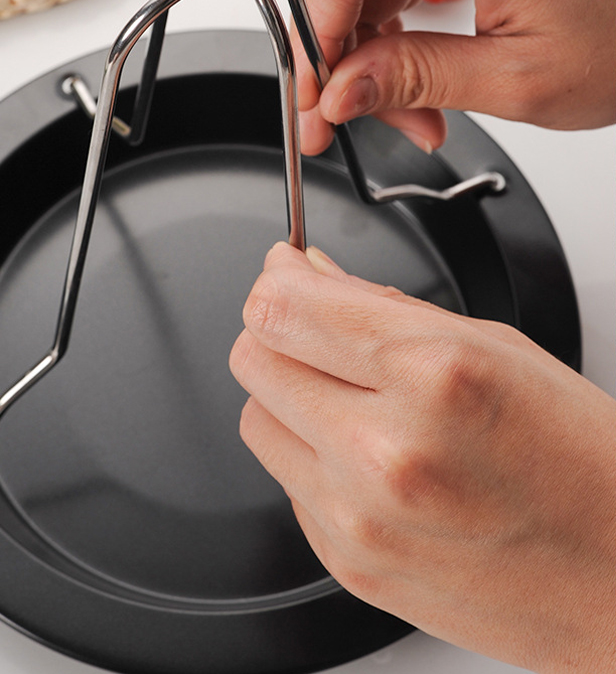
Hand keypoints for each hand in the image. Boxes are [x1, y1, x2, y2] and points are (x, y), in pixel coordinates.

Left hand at [230, 242, 615, 671]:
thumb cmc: (583, 460)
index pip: (283, 308)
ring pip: (255, 419)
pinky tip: (363, 454)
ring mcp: (358, 516)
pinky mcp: (347, 562)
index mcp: (431, 374)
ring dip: (286, 395)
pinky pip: (286, 480)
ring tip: (344, 396)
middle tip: (311, 328)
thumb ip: (382, 308)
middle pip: (252, 359)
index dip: (275, 279)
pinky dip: (309, 453)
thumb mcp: (495, 348)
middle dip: (274, 331)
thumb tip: (311, 277)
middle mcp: (383, 451)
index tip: (284, 272)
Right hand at [293, 0, 615, 154]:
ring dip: (359, 57)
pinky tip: (405, 86)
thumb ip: (413, 80)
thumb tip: (338, 94)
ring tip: (398, 115)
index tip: (318, 95)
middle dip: (327, 52)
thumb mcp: (516, 81)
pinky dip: (384, 43)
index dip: (314, 32)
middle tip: (335, 119)